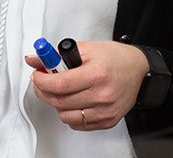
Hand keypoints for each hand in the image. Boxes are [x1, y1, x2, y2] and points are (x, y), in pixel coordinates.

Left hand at [23, 40, 148, 130]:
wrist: (138, 69)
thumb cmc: (114, 58)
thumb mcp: (85, 49)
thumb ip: (56, 55)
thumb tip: (34, 59)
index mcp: (97, 74)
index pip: (60, 84)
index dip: (42, 81)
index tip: (37, 75)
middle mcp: (103, 95)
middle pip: (60, 102)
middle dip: (43, 91)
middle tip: (42, 81)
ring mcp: (106, 111)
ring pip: (66, 116)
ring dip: (56, 104)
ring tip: (61, 91)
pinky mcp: (108, 121)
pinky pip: (78, 124)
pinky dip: (70, 114)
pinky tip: (73, 100)